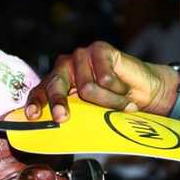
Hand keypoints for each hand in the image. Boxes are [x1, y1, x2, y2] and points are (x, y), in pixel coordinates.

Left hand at [25, 41, 179, 121]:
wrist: (146, 92)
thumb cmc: (116, 105)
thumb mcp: (92, 114)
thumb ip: (76, 116)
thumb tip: (62, 129)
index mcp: (58, 83)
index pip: (40, 92)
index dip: (36, 103)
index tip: (33, 116)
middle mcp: (65, 67)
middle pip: (56, 85)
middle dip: (59, 103)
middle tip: (62, 117)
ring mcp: (81, 56)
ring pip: (87, 88)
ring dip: (109, 102)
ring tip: (122, 105)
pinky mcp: (99, 50)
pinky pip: (105, 78)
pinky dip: (119, 91)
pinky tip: (125, 89)